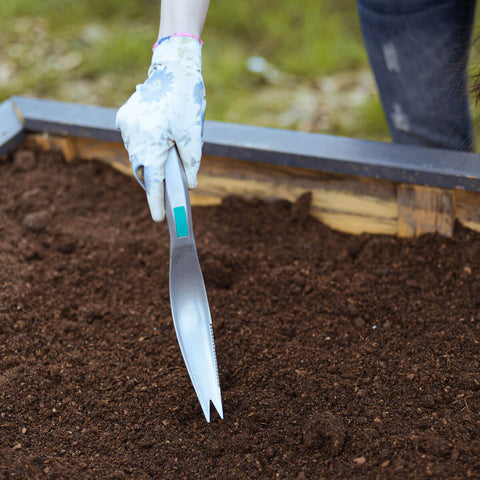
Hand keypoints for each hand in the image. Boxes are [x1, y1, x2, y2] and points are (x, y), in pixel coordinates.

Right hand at [116, 36, 205, 220]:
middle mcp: (133, 134)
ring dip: (149, 163)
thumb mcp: (193, 135)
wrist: (173, 67)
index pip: (153, 180)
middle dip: (153, 182)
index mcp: (151, 140)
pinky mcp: (123, 117)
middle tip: (165, 193)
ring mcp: (126, 125)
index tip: (159, 219)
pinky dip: (143, 148)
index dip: (157, 201)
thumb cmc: (186, 100)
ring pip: (136, 156)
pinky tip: (156, 143)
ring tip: (164, 163)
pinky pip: (133, 142)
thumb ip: (191, 163)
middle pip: (142, 169)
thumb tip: (189, 186)